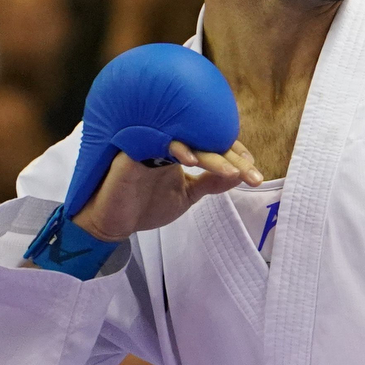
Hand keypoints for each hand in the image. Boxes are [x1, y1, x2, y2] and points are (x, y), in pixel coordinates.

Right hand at [71, 139, 261, 240]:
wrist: (110, 223)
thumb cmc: (144, 206)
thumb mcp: (187, 195)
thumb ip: (211, 183)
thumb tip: (239, 174)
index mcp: (179, 152)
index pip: (213, 144)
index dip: (236, 154)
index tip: (254, 172)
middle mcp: (166, 144)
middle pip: (206, 140)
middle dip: (233, 158)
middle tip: (252, 176)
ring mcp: (149, 146)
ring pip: (187, 141)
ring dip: (213, 156)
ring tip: (233, 172)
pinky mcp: (131, 154)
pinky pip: (155, 143)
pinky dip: (176, 148)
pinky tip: (192, 160)